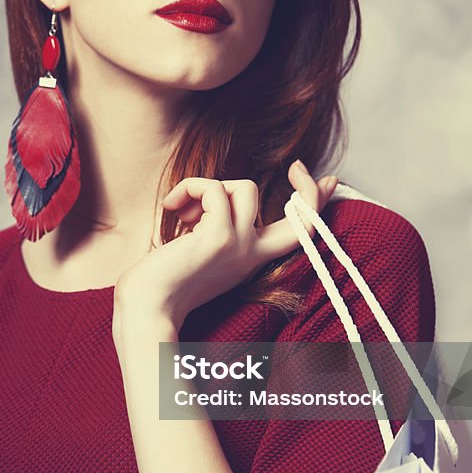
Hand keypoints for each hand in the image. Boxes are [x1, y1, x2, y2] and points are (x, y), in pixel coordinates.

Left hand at [113, 161, 338, 334]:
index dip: (315, 204)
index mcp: (251, 258)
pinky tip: (172, 206)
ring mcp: (240, 246)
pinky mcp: (219, 238)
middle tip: (297, 165)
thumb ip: (218, 224)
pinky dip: (189, 188)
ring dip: (210, 186)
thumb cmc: (163, 279)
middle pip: (302, 215)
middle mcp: (253, 253)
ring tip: (184, 210)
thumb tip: (220, 195)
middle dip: (307, 187)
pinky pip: (212, 189)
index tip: (326, 179)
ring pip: (244, 187)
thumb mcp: (202, 248)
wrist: (145, 307)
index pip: (298, 233)